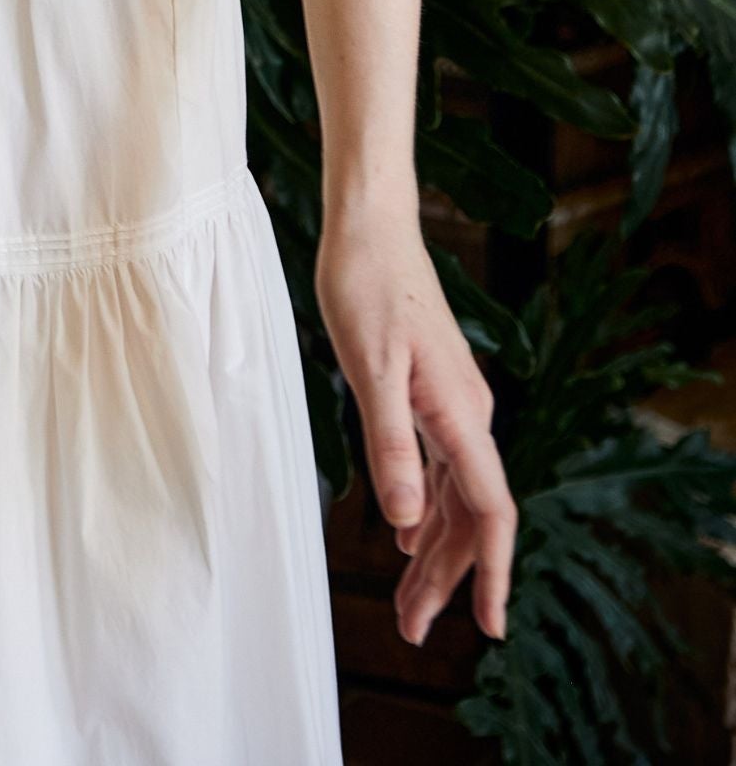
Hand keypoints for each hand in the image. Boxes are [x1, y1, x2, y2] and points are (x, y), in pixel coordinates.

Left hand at [315, 204, 517, 646]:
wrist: (370, 225)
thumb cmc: (366, 284)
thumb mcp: (369, 366)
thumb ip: (390, 443)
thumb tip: (409, 522)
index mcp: (460, 414)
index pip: (490, 512)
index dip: (490, 573)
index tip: (488, 627)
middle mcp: (467, 414)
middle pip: (470, 516)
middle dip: (448, 579)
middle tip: (413, 630)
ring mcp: (451, 403)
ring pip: (453, 496)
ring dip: (435, 552)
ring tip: (409, 602)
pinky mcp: (430, 391)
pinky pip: (440, 468)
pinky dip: (427, 509)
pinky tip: (410, 535)